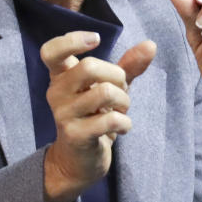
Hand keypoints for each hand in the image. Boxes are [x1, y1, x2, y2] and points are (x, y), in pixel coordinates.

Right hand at [39, 31, 155, 201]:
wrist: (78, 161)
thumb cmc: (95, 116)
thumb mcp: (111, 87)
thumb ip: (128, 66)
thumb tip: (151, 45)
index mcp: (61, 76)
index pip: (51, 51)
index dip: (71, 40)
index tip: (97, 39)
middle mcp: (56, 93)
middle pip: (88, 67)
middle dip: (117, 76)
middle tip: (121, 90)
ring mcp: (63, 115)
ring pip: (104, 92)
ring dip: (124, 101)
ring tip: (121, 110)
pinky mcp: (75, 135)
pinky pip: (109, 119)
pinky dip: (124, 122)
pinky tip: (122, 127)